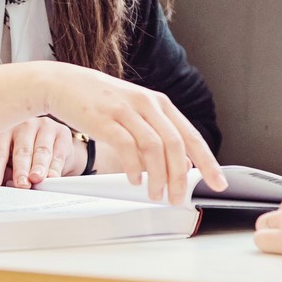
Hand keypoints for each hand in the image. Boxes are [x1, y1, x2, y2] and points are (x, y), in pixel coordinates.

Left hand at [0, 116, 77, 187]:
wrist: (56, 144)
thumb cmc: (28, 151)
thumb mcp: (9, 160)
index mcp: (5, 130)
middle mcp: (23, 125)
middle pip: (21, 151)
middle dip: (20, 169)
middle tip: (20, 184)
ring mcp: (44, 127)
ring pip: (41, 151)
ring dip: (39, 167)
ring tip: (36, 179)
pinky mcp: (62, 133)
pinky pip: (58, 153)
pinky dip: (55, 167)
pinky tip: (52, 176)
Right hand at [41, 63, 225, 205]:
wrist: (64, 84)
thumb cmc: (101, 101)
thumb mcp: (136, 112)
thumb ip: (158, 134)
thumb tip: (182, 164)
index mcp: (159, 103)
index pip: (191, 136)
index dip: (207, 162)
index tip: (217, 182)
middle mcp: (146, 104)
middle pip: (175, 145)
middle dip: (180, 177)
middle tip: (178, 198)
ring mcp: (126, 111)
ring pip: (154, 148)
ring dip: (158, 177)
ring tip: (155, 194)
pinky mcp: (105, 120)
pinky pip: (127, 147)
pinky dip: (134, 168)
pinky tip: (134, 179)